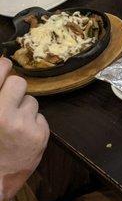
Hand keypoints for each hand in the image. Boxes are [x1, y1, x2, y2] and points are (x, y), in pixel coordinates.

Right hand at [0, 58, 48, 200]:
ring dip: (24, 109)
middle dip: (16, 89)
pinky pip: (40, 117)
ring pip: (31, 101)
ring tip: (13, 125)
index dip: (2, 66)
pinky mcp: (40, 134)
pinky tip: (22, 136)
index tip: (5, 64)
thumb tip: (3, 66)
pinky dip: (33, 123)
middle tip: (10, 99)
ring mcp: (23, 123)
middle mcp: (2, 112)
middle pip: (19, 82)